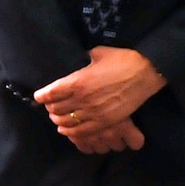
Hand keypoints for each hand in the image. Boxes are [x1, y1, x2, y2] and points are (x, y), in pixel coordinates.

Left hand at [33, 47, 165, 149]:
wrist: (145, 73)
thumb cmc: (122, 60)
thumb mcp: (98, 54)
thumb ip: (84, 59)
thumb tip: (79, 59)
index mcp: (77, 81)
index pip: (51, 93)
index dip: (42, 96)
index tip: (39, 96)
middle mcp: (82, 99)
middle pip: (56, 110)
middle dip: (50, 109)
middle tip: (50, 107)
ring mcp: (93, 112)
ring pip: (66, 123)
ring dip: (58, 121)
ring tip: (57, 119)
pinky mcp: (105, 122)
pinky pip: (81, 132)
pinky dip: (71, 132)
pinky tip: (67, 130)